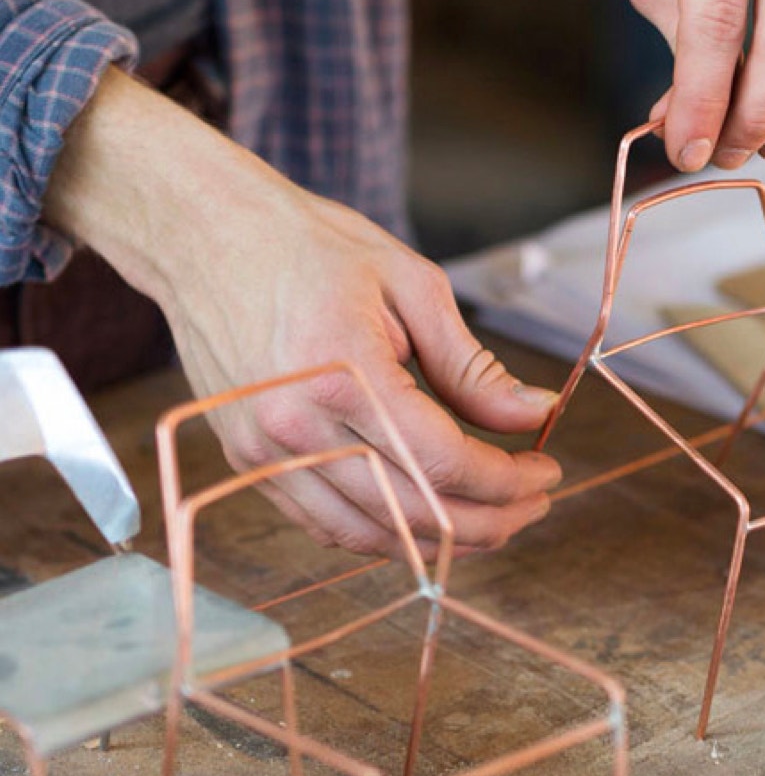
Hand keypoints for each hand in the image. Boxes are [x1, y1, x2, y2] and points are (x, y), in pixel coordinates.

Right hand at [44, 69, 561, 557]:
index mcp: (344, 376)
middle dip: (490, 520)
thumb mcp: (411, 287)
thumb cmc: (310, 246)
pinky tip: (423, 516)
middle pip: (412, 514)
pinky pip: (324, 524)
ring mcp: (263, 452)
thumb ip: (473, 366)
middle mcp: (296, 429)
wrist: (205, 235)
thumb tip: (536, 415)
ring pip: (368, 536)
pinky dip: (382, 534)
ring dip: (439, 540)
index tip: (547, 470)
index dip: (507, 481)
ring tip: (491, 518)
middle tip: (534, 502)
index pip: (444, 465)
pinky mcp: (246, 460)